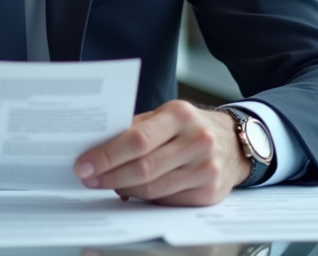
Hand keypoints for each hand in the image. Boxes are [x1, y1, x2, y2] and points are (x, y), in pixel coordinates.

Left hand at [73, 100, 249, 205]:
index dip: (107, 155)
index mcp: (180, 115)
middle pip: (144, 167)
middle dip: (109, 175)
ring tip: (104, 184)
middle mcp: (197, 141)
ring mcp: (206, 169)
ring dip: (123, 189)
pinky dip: (144, 198)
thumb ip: (135, 128)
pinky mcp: (209, 192)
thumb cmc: (188, 127)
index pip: (137, 139)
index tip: (84, 165)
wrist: (233, 142)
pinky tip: (130, 191)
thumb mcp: (165, 115)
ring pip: (153, 188)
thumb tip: (97, 148)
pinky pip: (167, 200)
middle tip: (88, 179)